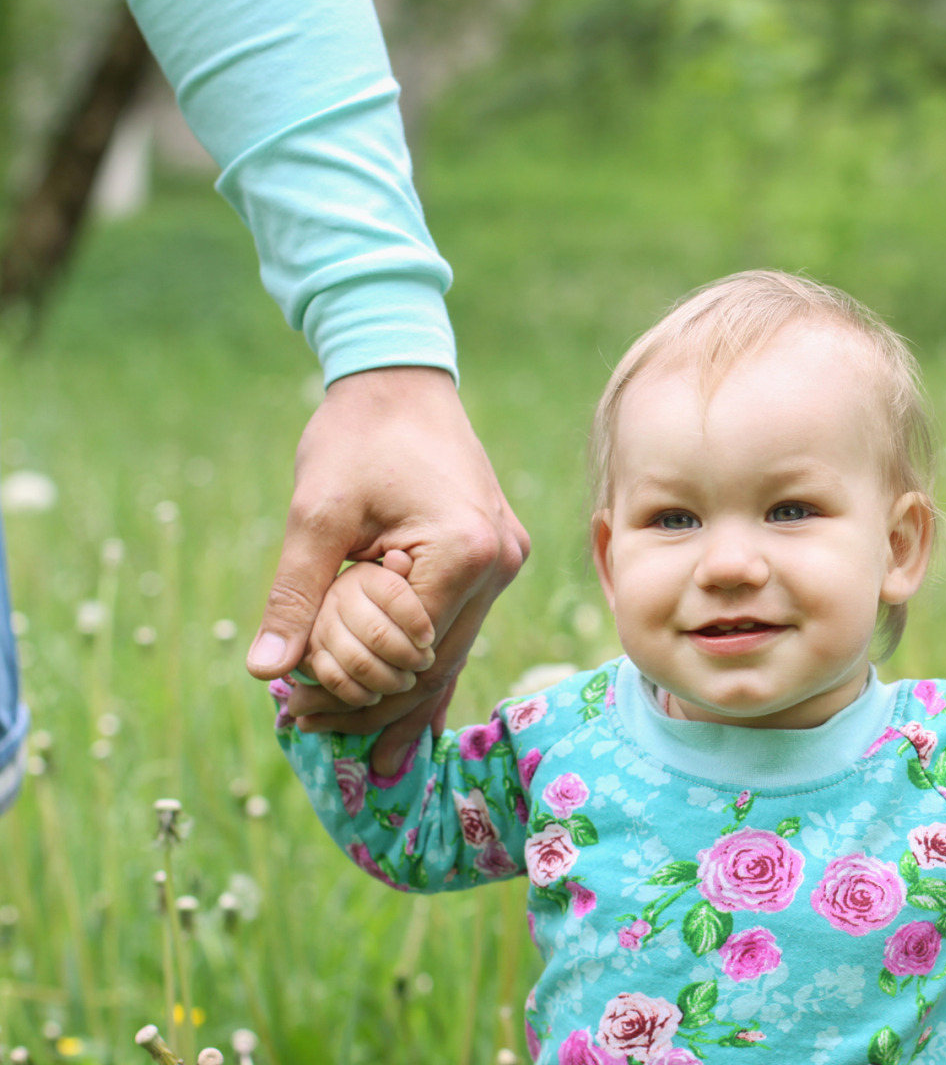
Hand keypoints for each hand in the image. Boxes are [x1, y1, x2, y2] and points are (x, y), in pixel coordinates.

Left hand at [246, 367, 529, 774]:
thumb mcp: (315, 514)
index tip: (295, 711)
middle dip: (372, 703)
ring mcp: (504, 562)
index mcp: (465, 552)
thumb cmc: (356, 437)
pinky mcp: (494, 558)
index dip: (352, 687)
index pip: (409, 650)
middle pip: (435, 663)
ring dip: (397, 690)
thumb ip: (296, 595)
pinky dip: (421, 661)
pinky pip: (457, 626)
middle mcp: (499, 564)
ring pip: (449, 652)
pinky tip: (403, 716)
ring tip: (347, 738)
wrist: (401, 382)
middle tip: (309, 728)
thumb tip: (265, 673)